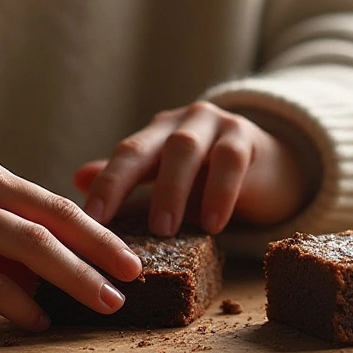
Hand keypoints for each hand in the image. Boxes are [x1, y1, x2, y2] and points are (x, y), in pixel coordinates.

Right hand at [0, 151, 142, 330]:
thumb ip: (6, 224)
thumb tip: (65, 265)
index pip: (56, 205)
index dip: (98, 233)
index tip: (131, 259)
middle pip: (48, 224)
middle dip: (96, 255)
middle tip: (130, 284)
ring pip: (23, 247)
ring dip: (70, 278)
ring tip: (102, 303)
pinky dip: (15, 301)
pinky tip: (38, 319)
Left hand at [74, 101, 309, 235]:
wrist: (275, 164)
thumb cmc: (214, 176)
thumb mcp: (171, 178)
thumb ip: (131, 180)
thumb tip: (78, 180)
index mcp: (157, 134)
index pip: (124, 155)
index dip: (105, 184)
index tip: (87, 218)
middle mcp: (182, 123)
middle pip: (147, 149)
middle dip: (124, 185)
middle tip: (112, 227)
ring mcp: (215, 125)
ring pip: (186, 150)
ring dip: (171, 190)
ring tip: (163, 229)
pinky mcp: (248, 137)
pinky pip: (230, 161)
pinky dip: (219, 192)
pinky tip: (213, 223)